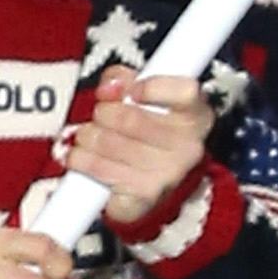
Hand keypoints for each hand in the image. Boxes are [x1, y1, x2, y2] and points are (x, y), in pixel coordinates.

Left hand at [63, 69, 216, 224]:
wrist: (160, 176)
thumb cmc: (152, 127)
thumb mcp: (144, 93)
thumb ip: (124, 79)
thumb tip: (108, 88)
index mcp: (195, 115)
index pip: (184, 93)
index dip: (152, 88)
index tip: (132, 90)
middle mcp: (187, 148)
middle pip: (130, 119)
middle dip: (103, 113)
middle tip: (100, 114)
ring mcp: (165, 176)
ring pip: (106, 146)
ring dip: (86, 137)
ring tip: (88, 135)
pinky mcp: (141, 199)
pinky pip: (98, 173)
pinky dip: (81, 164)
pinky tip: (84, 159)